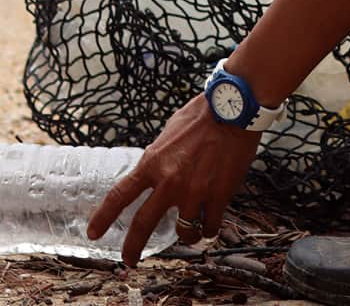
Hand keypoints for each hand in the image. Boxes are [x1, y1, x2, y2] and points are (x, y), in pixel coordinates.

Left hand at [87, 94, 261, 266]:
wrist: (234, 110)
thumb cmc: (204, 115)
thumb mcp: (170, 133)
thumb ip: (160, 156)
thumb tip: (157, 168)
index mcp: (153, 163)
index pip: (119, 195)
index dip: (103, 217)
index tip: (94, 233)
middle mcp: (170, 182)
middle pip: (143, 224)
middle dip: (133, 247)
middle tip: (130, 259)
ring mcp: (195, 191)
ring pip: (183, 231)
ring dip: (186, 235)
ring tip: (191, 233)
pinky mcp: (219, 195)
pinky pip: (210, 225)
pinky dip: (209, 229)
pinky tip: (210, 225)